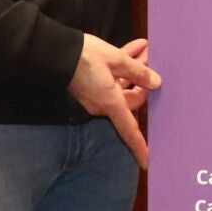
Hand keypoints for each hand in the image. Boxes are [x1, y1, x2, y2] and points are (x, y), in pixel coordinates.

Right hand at [67, 33, 161, 168]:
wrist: (55, 52)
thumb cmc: (87, 58)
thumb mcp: (117, 60)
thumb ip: (138, 72)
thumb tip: (156, 83)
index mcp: (111, 103)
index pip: (129, 131)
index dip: (139, 147)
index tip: (146, 163)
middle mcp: (103, 104)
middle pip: (130, 100)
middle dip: (143, 80)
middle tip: (153, 58)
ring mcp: (96, 96)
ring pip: (123, 85)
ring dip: (135, 68)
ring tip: (146, 48)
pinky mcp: (90, 85)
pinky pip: (112, 78)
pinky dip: (123, 65)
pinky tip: (135, 47)